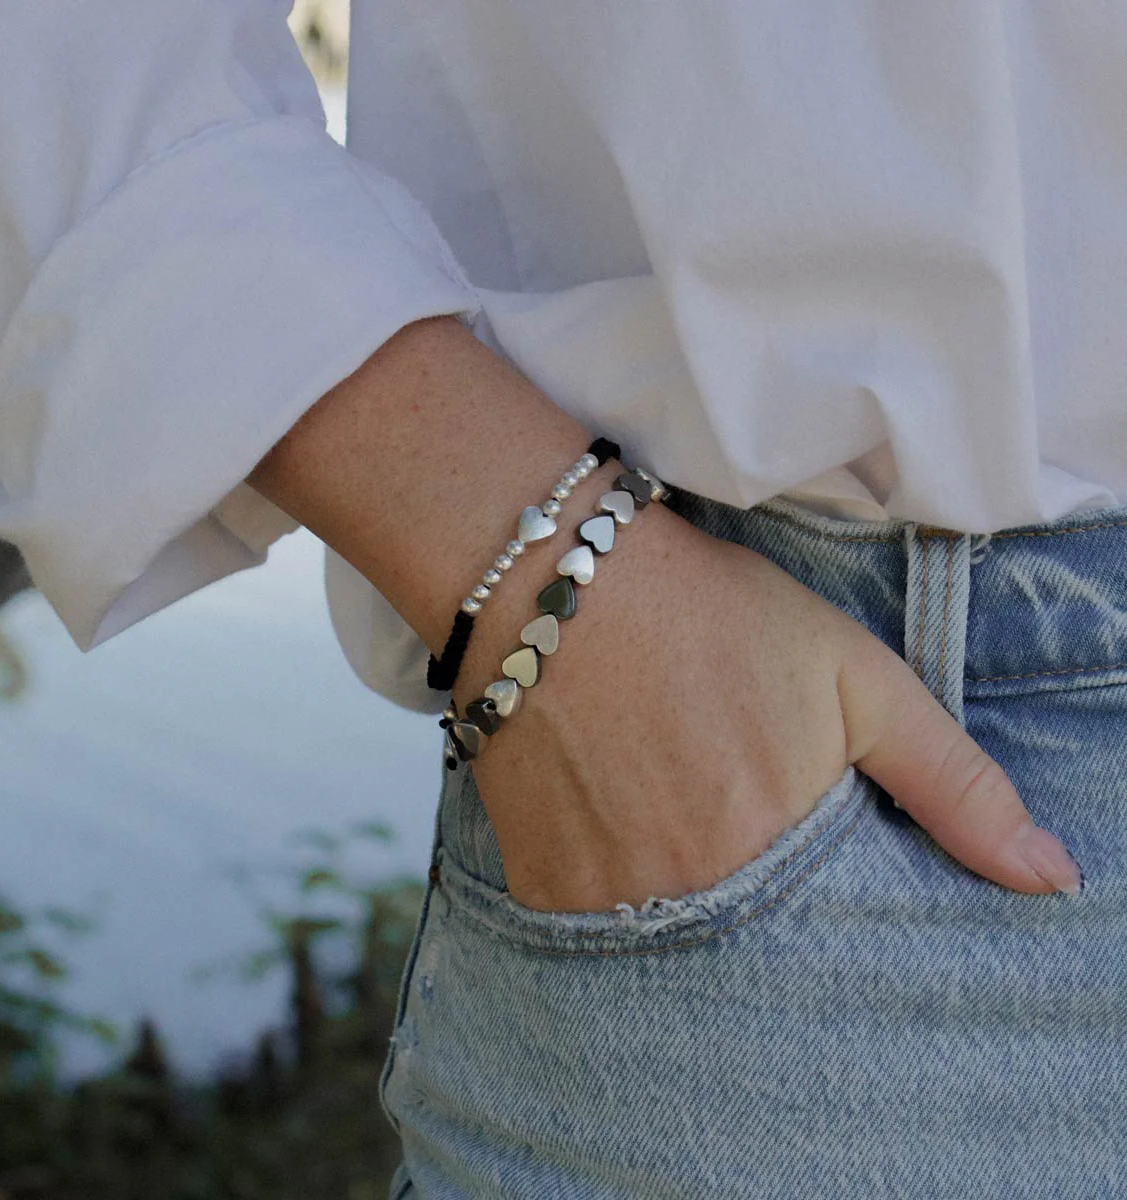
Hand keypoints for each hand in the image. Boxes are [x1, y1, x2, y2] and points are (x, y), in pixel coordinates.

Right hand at [457, 500, 1082, 912]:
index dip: (836, 910)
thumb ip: (955, 782)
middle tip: (731, 822)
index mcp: (781, 858)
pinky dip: (622, 892)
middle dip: (762, 907)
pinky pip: (600, 931)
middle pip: (755, 956)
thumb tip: (1051, 879)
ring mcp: (609, 902)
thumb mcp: (857, 677)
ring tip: (673, 815)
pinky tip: (620, 820)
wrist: (553, 582)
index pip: (840, 950)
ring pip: (677, 946)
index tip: (814, 858)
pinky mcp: (545, 890)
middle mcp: (694, 899)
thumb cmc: (710, 617)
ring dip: (691, 901)